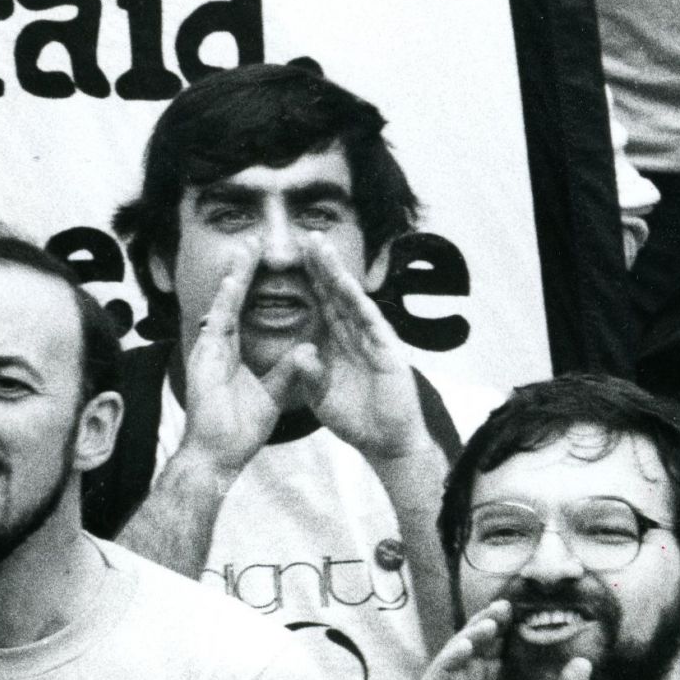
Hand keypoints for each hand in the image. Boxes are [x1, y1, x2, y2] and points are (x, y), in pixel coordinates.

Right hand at [177, 251, 303, 479]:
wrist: (218, 453)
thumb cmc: (240, 429)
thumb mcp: (274, 393)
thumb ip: (290, 370)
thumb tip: (310, 350)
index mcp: (233, 351)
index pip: (247, 310)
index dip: (257, 285)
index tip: (269, 261)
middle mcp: (220, 345)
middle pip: (234, 299)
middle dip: (244, 270)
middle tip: (255, 240)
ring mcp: (210, 348)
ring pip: (225, 303)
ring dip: (235, 275)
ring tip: (246, 247)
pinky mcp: (204, 357)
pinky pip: (217, 323)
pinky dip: (224, 301)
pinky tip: (234, 280)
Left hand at [285, 240, 426, 460]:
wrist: (386, 443)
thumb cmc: (355, 419)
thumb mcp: (320, 396)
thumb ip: (308, 374)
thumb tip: (300, 350)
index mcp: (338, 341)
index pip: (322, 303)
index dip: (309, 279)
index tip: (292, 255)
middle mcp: (356, 334)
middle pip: (335, 293)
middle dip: (321, 265)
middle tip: (307, 235)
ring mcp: (373, 339)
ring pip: (351, 300)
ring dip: (337, 273)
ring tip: (322, 246)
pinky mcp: (388, 351)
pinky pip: (370, 322)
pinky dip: (358, 302)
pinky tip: (346, 284)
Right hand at [422, 599, 590, 679]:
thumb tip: (584, 661)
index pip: (497, 656)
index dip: (503, 632)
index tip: (516, 610)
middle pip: (476, 651)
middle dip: (486, 625)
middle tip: (503, 607)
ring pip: (456, 657)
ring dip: (470, 635)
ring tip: (489, 622)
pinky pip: (437, 677)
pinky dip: (448, 658)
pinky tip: (467, 646)